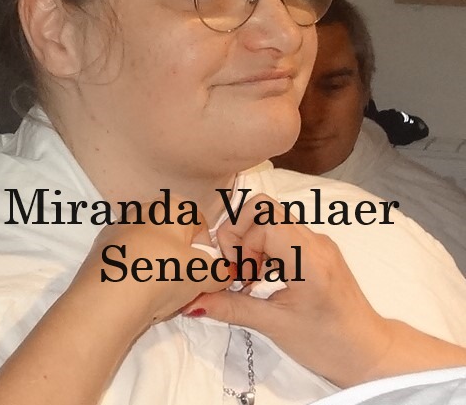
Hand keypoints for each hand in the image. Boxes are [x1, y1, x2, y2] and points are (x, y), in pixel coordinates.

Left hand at [71, 197, 232, 331]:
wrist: (106, 298)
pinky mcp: (99, 250)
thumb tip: (224, 272)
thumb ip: (219, 272)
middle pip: (173, 235)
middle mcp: (144, 208)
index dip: (207, 250)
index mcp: (172, 205)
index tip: (205, 273)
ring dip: (157, 267)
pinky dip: (135, 275)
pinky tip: (136, 296)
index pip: (199, 222)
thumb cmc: (162, 275)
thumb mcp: (204, 275)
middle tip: (184, 287)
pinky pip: (127, 261)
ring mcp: (118, 227)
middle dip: (181, 259)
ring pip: (149, 248)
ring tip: (159, 296)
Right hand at [185, 195, 390, 386]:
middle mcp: (314, 240)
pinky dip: (264, 249)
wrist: (369, 352)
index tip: (237, 275)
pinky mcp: (318, 249)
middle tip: (237, 269)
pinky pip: (283, 233)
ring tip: (248, 278)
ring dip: (251, 242)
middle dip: (240, 234)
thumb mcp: (274, 326)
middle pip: (264, 208)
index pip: (262, 221)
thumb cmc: (328, 342)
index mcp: (308, 256)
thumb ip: (231, 307)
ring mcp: (318, 242)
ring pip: (272, 219)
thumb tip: (192, 301)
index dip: (240, 242)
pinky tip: (261, 278)